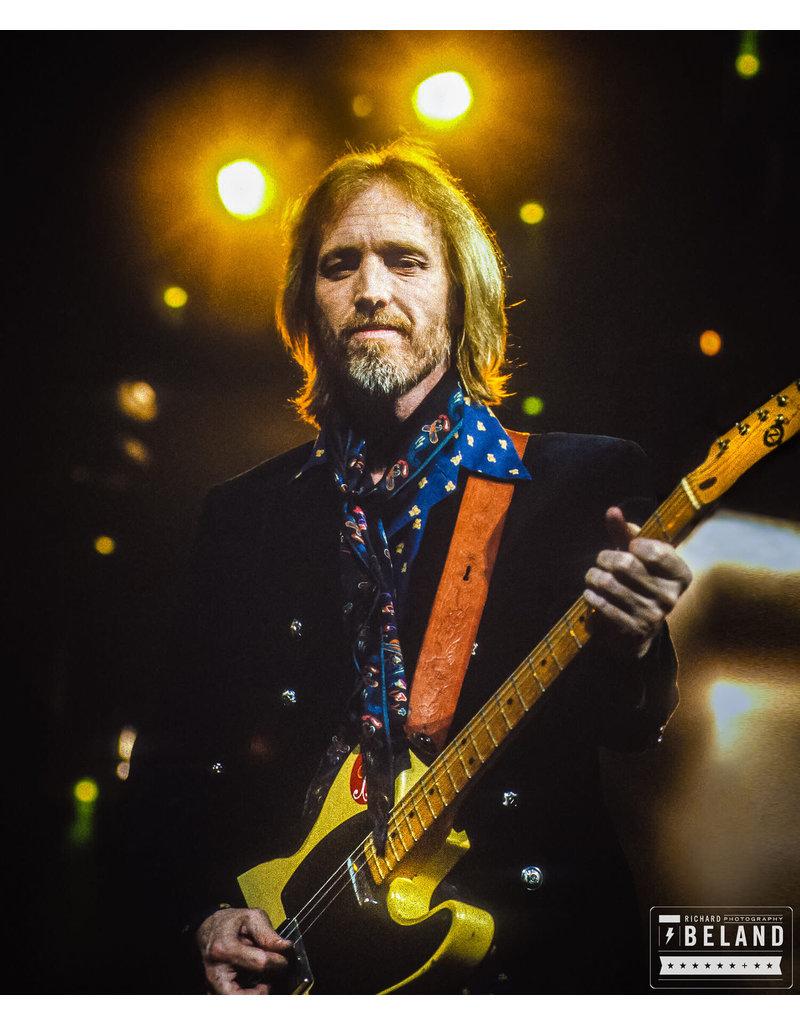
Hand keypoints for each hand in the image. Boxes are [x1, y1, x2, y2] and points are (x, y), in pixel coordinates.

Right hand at [196, 907, 291, 993]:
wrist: (209, 928)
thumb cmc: (229, 923)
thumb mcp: (251, 917)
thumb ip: (268, 933)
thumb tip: (285, 946)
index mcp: (225, 948)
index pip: (259, 962)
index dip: (278, 961)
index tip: (285, 958)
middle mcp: (216, 970)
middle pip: (245, 991)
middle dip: (266, 984)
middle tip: (275, 974)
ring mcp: (213, 983)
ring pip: (236, 1000)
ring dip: (255, 995)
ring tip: (265, 984)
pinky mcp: (215, 990)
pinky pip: (233, 999)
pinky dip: (247, 996)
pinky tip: (256, 988)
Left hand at [583, 506, 691, 658]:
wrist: (640, 627)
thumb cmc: (639, 580)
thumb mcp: (638, 556)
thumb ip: (626, 533)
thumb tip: (612, 511)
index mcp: (680, 575)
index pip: (656, 551)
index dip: (635, 544)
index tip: (629, 546)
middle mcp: (670, 596)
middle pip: (625, 564)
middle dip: (605, 558)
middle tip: (601, 560)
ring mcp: (652, 615)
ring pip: (609, 584)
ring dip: (593, 576)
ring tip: (592, 576)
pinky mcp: (633, 630)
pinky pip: (602, 605)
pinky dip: (591, 595)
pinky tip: (590, 592)